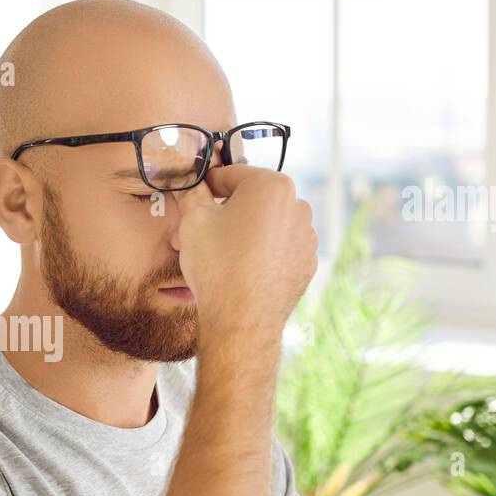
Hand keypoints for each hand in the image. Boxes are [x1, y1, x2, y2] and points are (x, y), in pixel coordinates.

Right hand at [171, 165, 316, 348]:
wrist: (241, 321)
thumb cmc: (218, 266)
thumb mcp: (193, 220)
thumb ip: (192, 193)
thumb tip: (189, 181)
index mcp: (271, 185)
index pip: (231, 174)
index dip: (207, 185)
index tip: (194, 196)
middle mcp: (298, 205)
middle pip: (251, 200)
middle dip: (225, 212)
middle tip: (199, 232)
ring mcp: (306, 236)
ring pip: (267, 224)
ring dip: (244, 231)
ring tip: (219, 253)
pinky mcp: (307, 262)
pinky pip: (279, 247)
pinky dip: (261, 252)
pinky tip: (241, 268)